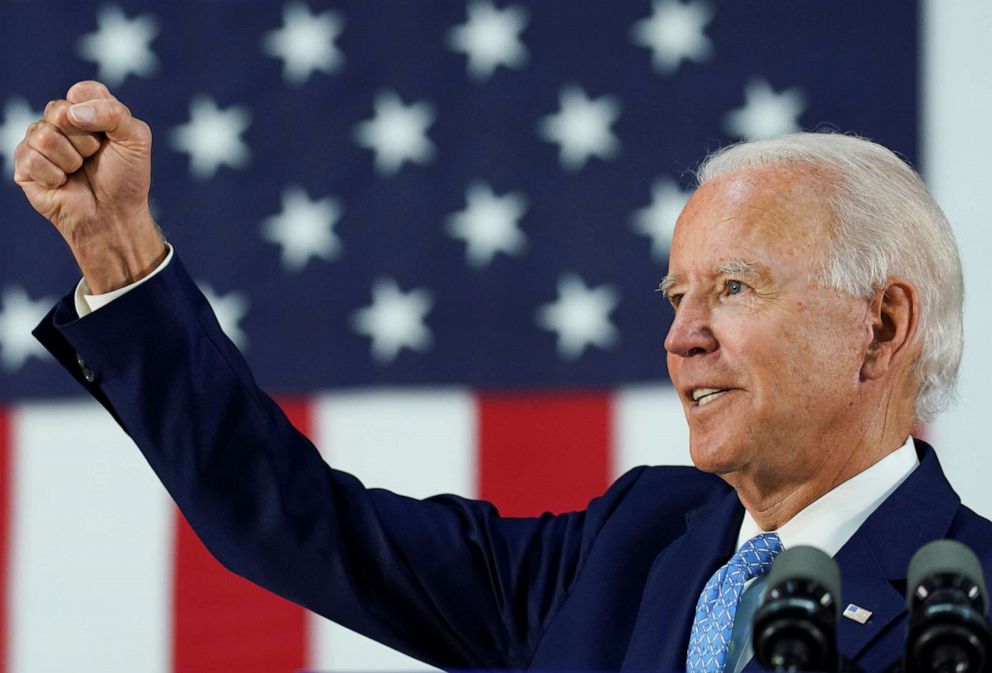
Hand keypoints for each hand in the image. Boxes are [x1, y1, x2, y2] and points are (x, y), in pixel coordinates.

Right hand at [14, 80, 166, 293]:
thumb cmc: (126, 178)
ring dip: (70, 159)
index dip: (98, 114)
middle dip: (85, 139)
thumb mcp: (136, 139)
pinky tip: (63, 184)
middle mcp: (60, 122)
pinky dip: (55, 176)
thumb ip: (114, 113)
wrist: (115, 216)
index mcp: (87, 110)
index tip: (110, 137)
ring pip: (43, 134)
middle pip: (59, 110)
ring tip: (79, 172)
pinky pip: (33, 157)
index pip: (83, 91)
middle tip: (94, 157)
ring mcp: (40, 142)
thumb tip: (72, 113)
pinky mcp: (25, 164)